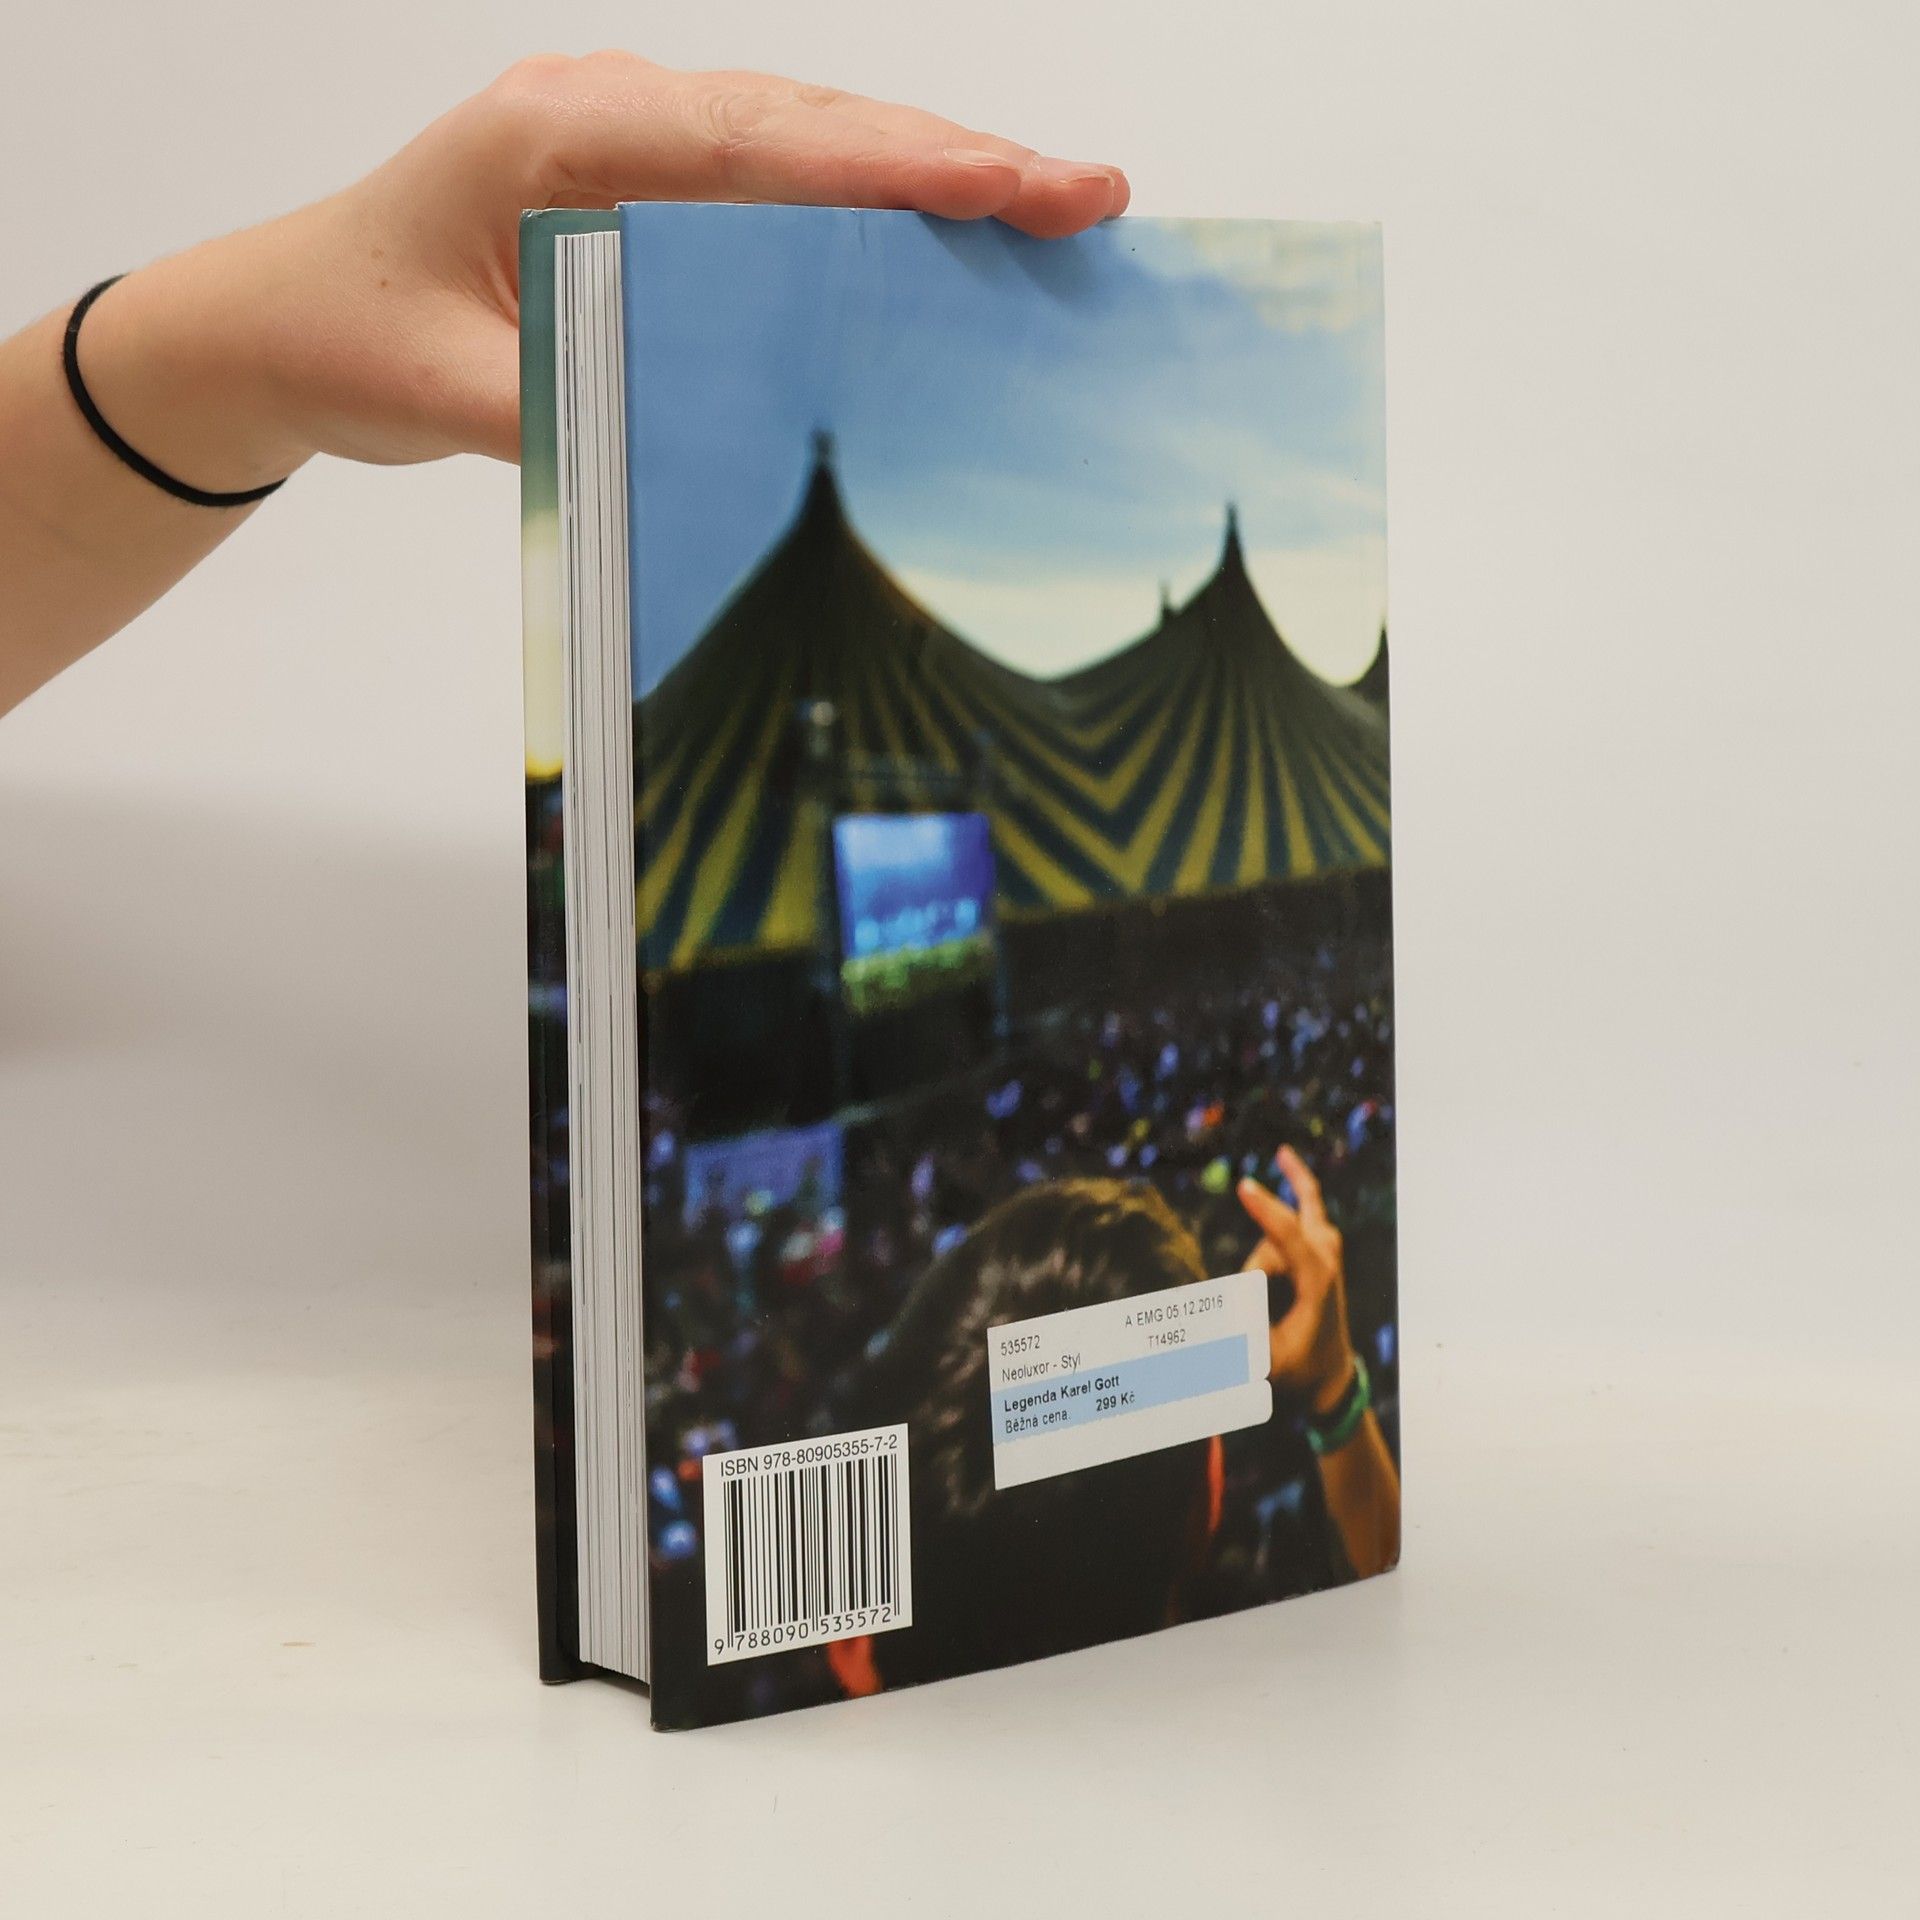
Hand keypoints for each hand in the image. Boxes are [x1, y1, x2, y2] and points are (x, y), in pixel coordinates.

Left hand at [75, 55, 1129, 488]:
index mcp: (557, 142)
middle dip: (954, 158)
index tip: (1005, 186)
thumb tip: (704, 443)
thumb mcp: (444, 397)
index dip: (890, 165)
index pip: (755, 146)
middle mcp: (607, 118)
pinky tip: (945, 231)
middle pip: (811, 125)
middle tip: (1084, 192)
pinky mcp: (645, 188)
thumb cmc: (346, 338)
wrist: (279, 322)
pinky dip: (868, 203)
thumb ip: (567, 416)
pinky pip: (777, 182)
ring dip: (926, 173)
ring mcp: (629, 143)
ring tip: (1052, 204)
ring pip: (807, 143)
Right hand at [1236, 1146, 1356, 1415]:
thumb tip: (1195, 1315)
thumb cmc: (1297, 1368)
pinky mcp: (1324, 1242)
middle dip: (1256, 1275)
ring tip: (1271, 1312)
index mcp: (1317, 1282)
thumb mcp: (1264, 1360)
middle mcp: (1326, 1256)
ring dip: (1261, 1268)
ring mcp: (1328, 1246)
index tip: (1245, 1185)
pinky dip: (1294, 1179)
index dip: (1264, 1211)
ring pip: (1274, 1236)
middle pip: (1276, 1234)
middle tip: (1250, 1265)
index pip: (1288, 1237)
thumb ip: (1231, 1336)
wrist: (1331, 1373)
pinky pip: (1305, 1200)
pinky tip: (1285, 1157)